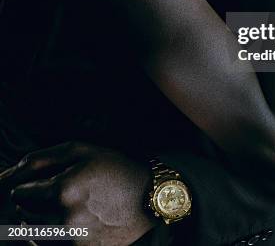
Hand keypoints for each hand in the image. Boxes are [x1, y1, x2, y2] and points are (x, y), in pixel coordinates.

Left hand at [0, 142, 159, 245]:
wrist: (149, 196)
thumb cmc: (115, 168)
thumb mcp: (82, 150)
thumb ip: (43, 158)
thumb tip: (11, 172)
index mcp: (62, 189)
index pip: (19, 193)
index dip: (28, 186)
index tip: (39, 184)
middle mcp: (64, 217)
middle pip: (25, 214)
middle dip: (34, 203)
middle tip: (55, 194)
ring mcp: (73, 239)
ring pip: (34, 233)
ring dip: (41, 221)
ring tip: (64, 208)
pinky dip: (54, 236)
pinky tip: (72, 222)